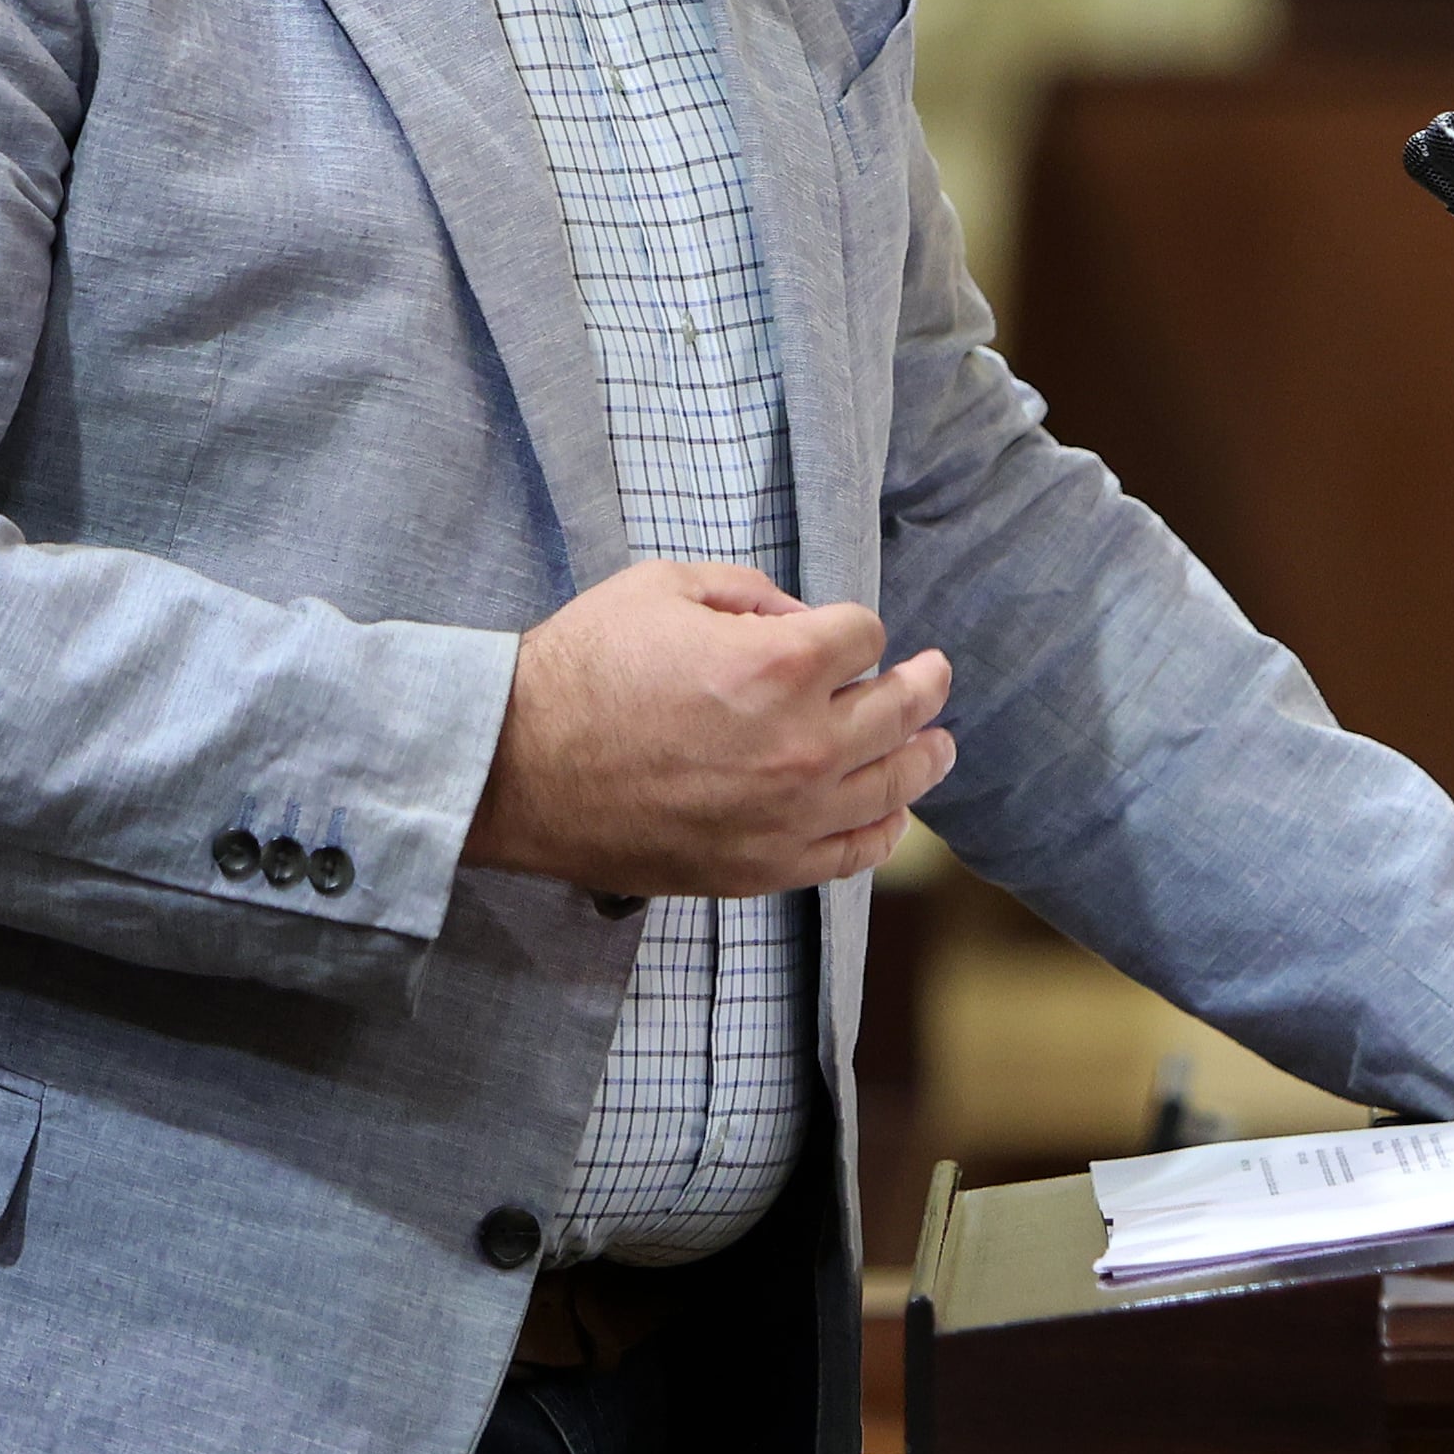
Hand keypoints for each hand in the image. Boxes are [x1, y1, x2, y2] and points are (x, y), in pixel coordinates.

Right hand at [468, 557, 949, 899]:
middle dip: (922, 683)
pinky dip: (882, 828)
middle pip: (901, 709)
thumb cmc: (581, 670)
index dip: (849, 625)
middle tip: (933, 675)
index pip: (864, 634)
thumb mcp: (663, 585)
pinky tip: (891, 811)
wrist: (516, 769)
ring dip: (924, 757)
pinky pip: (853, 853)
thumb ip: (749, 592)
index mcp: (780, 665)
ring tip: (938, 745)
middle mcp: (802, 744)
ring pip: (894, 785)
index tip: (831, 631)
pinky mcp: (763, 868)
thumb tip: (800, 620)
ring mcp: (788, 815)